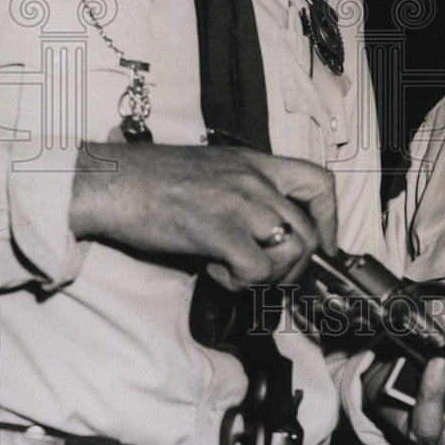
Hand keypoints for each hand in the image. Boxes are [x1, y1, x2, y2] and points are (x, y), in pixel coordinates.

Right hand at [69, 143, 336, 286]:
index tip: (325, 245)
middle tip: (266, 275)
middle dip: (295, 267)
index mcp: (258, 163)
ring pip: (292, 251)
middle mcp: (257, 180)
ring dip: (270, 275)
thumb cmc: (154, 180)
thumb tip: (266, 234)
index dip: (331, 219)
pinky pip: (257, 269)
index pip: (320, 182)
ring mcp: (241, 203)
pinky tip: (217, 272)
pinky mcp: (219, 230)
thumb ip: (246, 194)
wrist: (113, 182)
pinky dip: (242, 282)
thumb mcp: (215, 171)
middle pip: (309, 232)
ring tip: (237, 271)